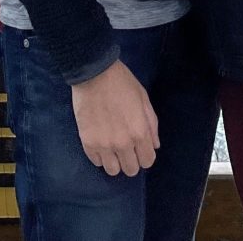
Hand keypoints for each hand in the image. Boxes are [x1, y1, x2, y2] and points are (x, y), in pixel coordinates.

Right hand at [70, 59, 158, 176]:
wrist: (94, 73)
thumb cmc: (122, 83)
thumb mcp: (144, 99)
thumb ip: (151, 124)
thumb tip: (154, 145)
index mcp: (140, 132)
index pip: (148, 161)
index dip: (145, 156)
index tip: (140, 148)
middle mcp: (123, 143)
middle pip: (131, 170)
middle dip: (131, 160)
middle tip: (126, 147)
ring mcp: (104, 144)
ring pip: (113, 171)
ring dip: (114, 161)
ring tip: (112, 148)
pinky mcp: (87, 142)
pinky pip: (96, 162)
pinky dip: (100, 156)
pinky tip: (100, 143)